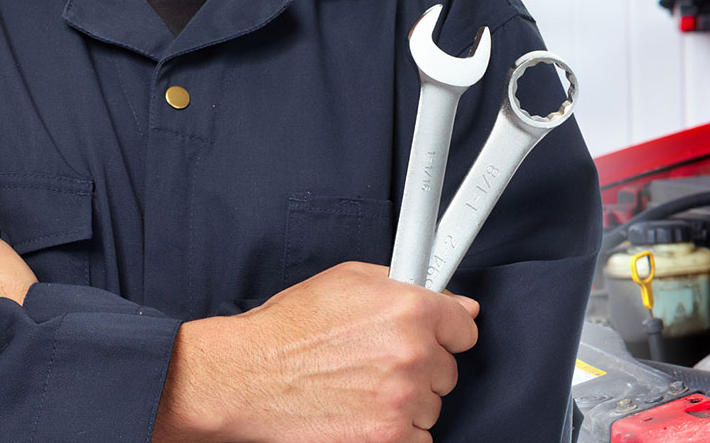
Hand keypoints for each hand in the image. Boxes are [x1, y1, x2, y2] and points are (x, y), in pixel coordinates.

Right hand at [154, 262, 482, 442]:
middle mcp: (413, 354)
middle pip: (447, 371)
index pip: (464, 329)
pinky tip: (364, 416)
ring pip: (431, 407)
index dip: (444, 334)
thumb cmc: (287, 330)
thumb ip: (407, 286)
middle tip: (375, 366)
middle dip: (418, 370)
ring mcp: (402, 400)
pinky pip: (417, 440)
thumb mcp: (348, 282)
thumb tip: (457, 303)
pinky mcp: (387, 438)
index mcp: (410, 309)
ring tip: (361, 390)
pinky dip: (395, 433)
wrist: (244, 377)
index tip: (432, 341)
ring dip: (404, 403)